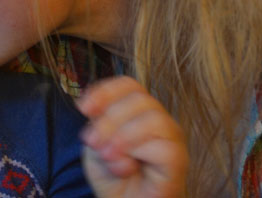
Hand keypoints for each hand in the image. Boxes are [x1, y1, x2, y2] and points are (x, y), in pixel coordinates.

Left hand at [76, 76, 187, 197]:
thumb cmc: (113, 177)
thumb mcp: (96, 144)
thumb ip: (97, 124)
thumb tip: (97, 113)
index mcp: (138, 111)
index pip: (129, 85)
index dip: (106, 91)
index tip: (83, 108)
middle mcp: (159, 119)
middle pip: (139, 98)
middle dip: (110, 119)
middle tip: (93, 143)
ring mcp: (172, 138)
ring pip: (153, 118)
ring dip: (123, 136)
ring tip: (108, 156)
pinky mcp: (178, 160)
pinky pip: (163, 147)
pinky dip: (138, 154)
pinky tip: (126, 167)